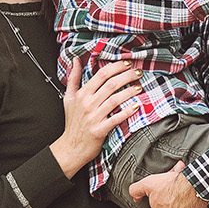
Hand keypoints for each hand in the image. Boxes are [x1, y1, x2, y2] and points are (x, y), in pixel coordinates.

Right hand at [50, 59, 141, 176]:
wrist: (70, 147)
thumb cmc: (72, 123)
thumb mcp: (68, 97)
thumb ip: (73, 77)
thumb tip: (75, 60)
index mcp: (82, 94)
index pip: (101, 75)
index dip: (116, 67)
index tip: (126, 64)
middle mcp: (87, 104)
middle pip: (111, 84)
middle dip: (127, 76)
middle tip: (138, 73)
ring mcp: (93, 117)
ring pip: (115, 99)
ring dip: (129, 91)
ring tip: (139, 87)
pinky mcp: (99, 130)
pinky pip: (116, 119)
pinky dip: (126, 112)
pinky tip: (136, 106)